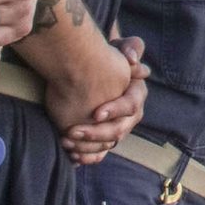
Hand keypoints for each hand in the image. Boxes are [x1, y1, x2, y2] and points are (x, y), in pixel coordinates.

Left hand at [52, 35, 147, 163]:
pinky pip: (99, 153)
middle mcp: (130, 116)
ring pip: (108, 145)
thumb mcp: (121, 48)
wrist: (92, 68)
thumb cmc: (109, 56)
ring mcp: (118, 128)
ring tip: (67, 142)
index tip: (96, 113)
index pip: (131, 107)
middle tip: (73, 131)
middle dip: (96, 133)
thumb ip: (131, 47)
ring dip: (88, 147)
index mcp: (137, 95)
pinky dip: (87, 157)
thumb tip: (133, 61)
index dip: (115, 111)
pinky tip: (72, 156)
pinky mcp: (104, 139)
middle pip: (119, 130)